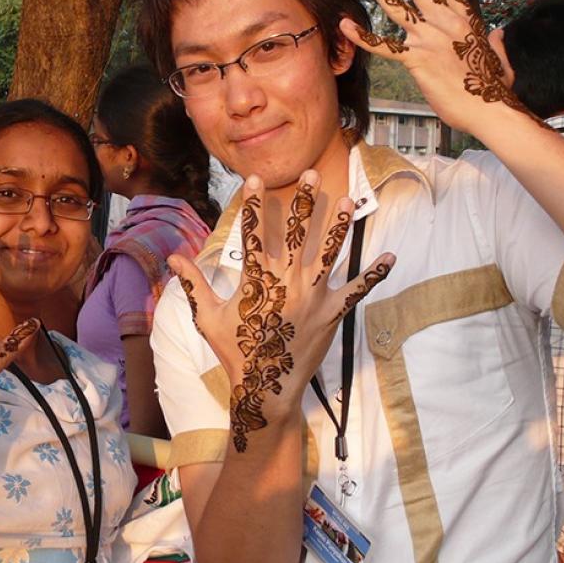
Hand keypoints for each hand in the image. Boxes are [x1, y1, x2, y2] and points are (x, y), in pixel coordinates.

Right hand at [169, 172, 394, 451]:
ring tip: (349, 200)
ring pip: (329, 253)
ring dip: (339, 225)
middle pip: (297, 233)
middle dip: (304, 201)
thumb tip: (173, 258)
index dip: (252, 205)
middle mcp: (287, 282)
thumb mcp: (208, 318)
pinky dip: (374, 275)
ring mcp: (314, 296)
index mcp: (257, 281)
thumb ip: (194, 284)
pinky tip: (390, 258)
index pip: (253, 234)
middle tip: (311, 174)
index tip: (254, 180)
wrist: (266, 388)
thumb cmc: (235, 352)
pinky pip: (357, 290)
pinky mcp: (332, 313)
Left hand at [339, 0, 536, 133]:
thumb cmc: (495, 90)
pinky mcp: (417, 59)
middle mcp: (447, 24)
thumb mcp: (500, 59)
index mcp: (467, 22)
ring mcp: (430, 39)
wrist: (490, 108)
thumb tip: (497, 32)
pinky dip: (363, 36)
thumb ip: (496, 42)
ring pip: (398, 8)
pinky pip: (384, 46)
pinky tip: (345, 25)